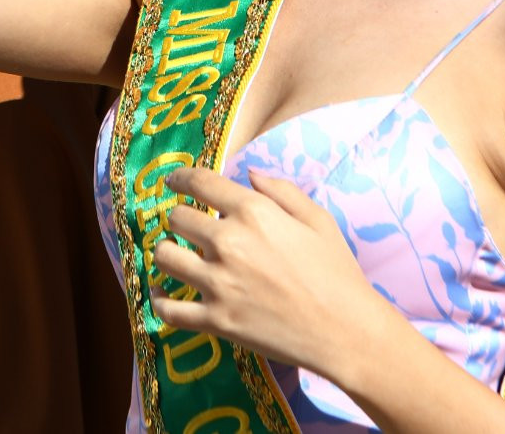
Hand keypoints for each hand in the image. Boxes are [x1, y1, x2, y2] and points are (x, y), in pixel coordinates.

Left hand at [149, 166, 389, 374]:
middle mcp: (228, 243)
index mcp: (253, 212)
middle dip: (180, 218)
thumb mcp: (317, 219)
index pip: (200, 183)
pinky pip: (168, 309)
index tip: (172, 181)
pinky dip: (159, 300)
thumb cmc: (337, 272)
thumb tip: (248, 173)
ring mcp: (218, 284)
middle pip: (177, 218)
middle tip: (187, 226)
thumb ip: (281, 190)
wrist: (345, 330)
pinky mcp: (215, 321)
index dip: (180, 178)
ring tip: (175, 254)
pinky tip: (163, 292)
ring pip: (165, 256)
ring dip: (167, 251)